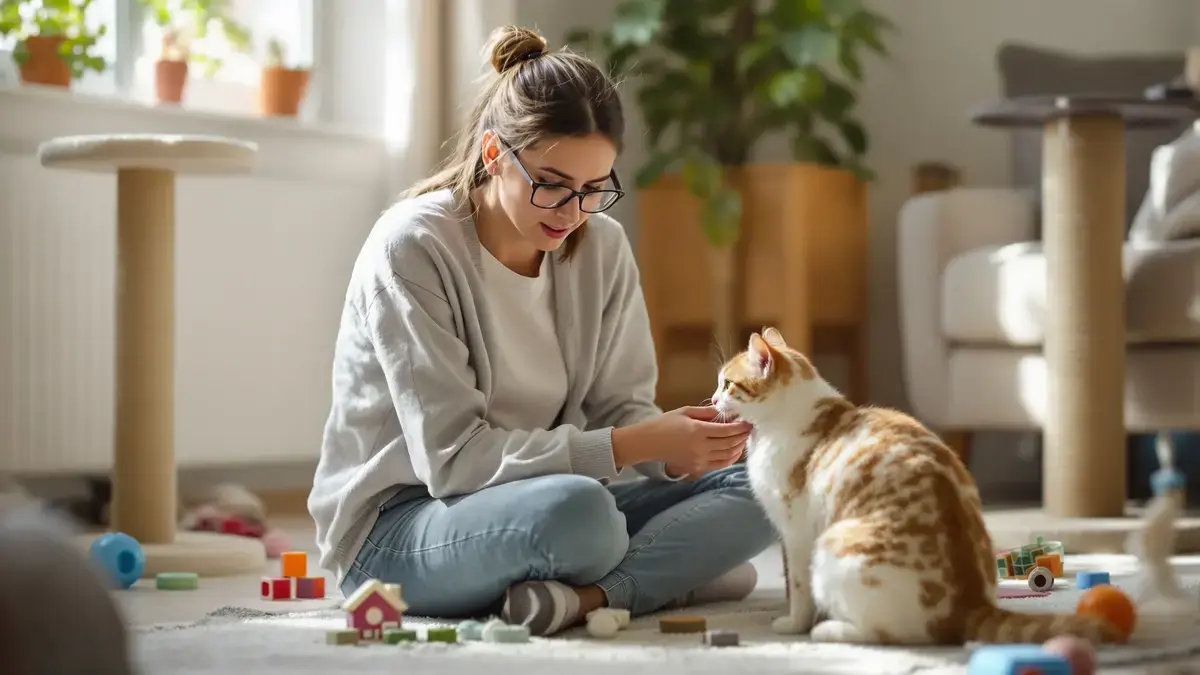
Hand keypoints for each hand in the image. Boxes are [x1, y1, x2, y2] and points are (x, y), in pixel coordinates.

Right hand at [612, 406, 750, 476]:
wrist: (648, 443)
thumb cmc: (664, 424)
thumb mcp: (684, 412)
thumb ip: (706, 412)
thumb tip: (724, 411)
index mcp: (697, 431)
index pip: (726, 431)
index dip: (740, 427)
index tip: (748, 422)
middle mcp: (701, 448)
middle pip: (730, 443)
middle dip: (742, 436)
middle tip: (750, 429)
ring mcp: (700, 460)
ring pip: (727, 455)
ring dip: (738, 447)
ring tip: (744, 439)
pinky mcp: (697, 468)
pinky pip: (720, 465)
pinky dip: (730, 458)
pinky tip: (735, 451)